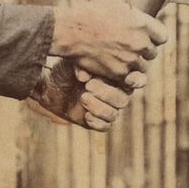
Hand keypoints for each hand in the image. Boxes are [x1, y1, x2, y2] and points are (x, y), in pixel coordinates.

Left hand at [27, 60, 145, 131]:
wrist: (51, 85)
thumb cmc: (66, 68)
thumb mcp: (74, 61)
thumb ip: (83, 64)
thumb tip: (85, 76)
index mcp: (118, 76)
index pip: (137, 78)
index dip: (137, 80)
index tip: (128, 79)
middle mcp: (117, 93)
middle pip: (124, 99)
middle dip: (107, 93)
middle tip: (89, 85)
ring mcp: (108, 108)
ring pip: (115, 113)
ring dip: (99, 107)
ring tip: (83, 97)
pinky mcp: (97, 121)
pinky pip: (105, 126)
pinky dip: (97, 121)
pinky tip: (86, 115)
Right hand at [51, 0, 167, 80]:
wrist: (69, 31)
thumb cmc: (88, 12)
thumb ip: (124, 1)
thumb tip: (127, 1)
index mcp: (142, 24)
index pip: (163, 36)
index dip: (155, 37)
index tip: (148, 37)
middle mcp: (139, 43)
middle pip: (152, 53)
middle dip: (144, 51)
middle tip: (132, 48)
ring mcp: (129, 60)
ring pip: (141, 68)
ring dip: (134, 64)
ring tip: (123, 59)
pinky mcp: (118, 73)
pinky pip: (127, 77)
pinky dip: (122, 74)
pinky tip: (113, 66)